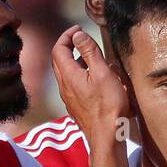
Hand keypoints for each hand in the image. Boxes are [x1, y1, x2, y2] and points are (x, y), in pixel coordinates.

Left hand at [50, 26, 131, 147]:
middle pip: (59, 61)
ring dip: (75, 61)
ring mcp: (69, 98)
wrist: (107, 136)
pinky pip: (73, 85)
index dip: (67, 36)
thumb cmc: (108, 106)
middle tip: (82, 40)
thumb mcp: (102, 73)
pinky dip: (80, 75)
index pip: (59, 49)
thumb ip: (89, 52)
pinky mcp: (76, 107)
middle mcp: (64, 86)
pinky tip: (95, 79)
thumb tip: (78, 35)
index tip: (78, 30)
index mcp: (68, 75)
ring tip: (92, 58)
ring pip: (66, 74)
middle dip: (68, 47)